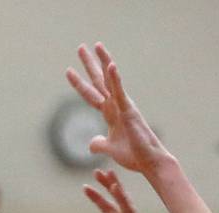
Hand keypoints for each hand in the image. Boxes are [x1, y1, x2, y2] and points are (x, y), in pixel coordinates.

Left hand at [63, 169, 176, 212]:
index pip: (111, 212)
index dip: (99, 200)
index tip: (87, 188)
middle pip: (119, 203)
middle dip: (109, 186)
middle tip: (98, 172)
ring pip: (125, 204)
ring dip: (116, 188)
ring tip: (108, 173)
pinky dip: (124, 201)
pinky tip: (116, 189)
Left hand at [66, 42, 172, 176]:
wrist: (150, 162)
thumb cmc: (134, 156)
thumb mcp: (111, 149)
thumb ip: (100, 144)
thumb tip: (91, 145)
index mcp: (111, 114)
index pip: (91, 95)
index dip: (79, 84)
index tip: (68, 71)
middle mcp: (116, 106)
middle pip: (99, 81)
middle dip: (89, 64)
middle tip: (81, 47)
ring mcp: (123, 107)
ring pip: (111, 80)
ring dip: (104, 61)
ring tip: (97, 45)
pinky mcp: (129, 111)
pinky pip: (120, 93)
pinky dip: (115, 79)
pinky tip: (111, 65)